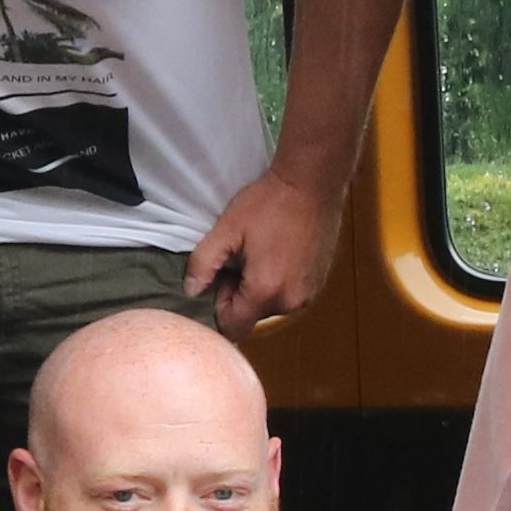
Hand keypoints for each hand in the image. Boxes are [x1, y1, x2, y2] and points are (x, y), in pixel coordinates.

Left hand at [183, 165, 345, 329]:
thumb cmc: (268, 203)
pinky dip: (279, 283)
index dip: (221, 305)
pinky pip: (289, 296)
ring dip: (261, 289)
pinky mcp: (318, 284)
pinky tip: (279, 253)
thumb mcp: (227, 229)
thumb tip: (191, 291)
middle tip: (241, 258)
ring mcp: (309, 294)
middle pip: (252, 317)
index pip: (233, 327)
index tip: (224, 276)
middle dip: (241, 295)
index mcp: (265, 291)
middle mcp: (290, 301)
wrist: (312, 183)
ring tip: (262, 253)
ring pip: (271, 307)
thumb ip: (202, 264)